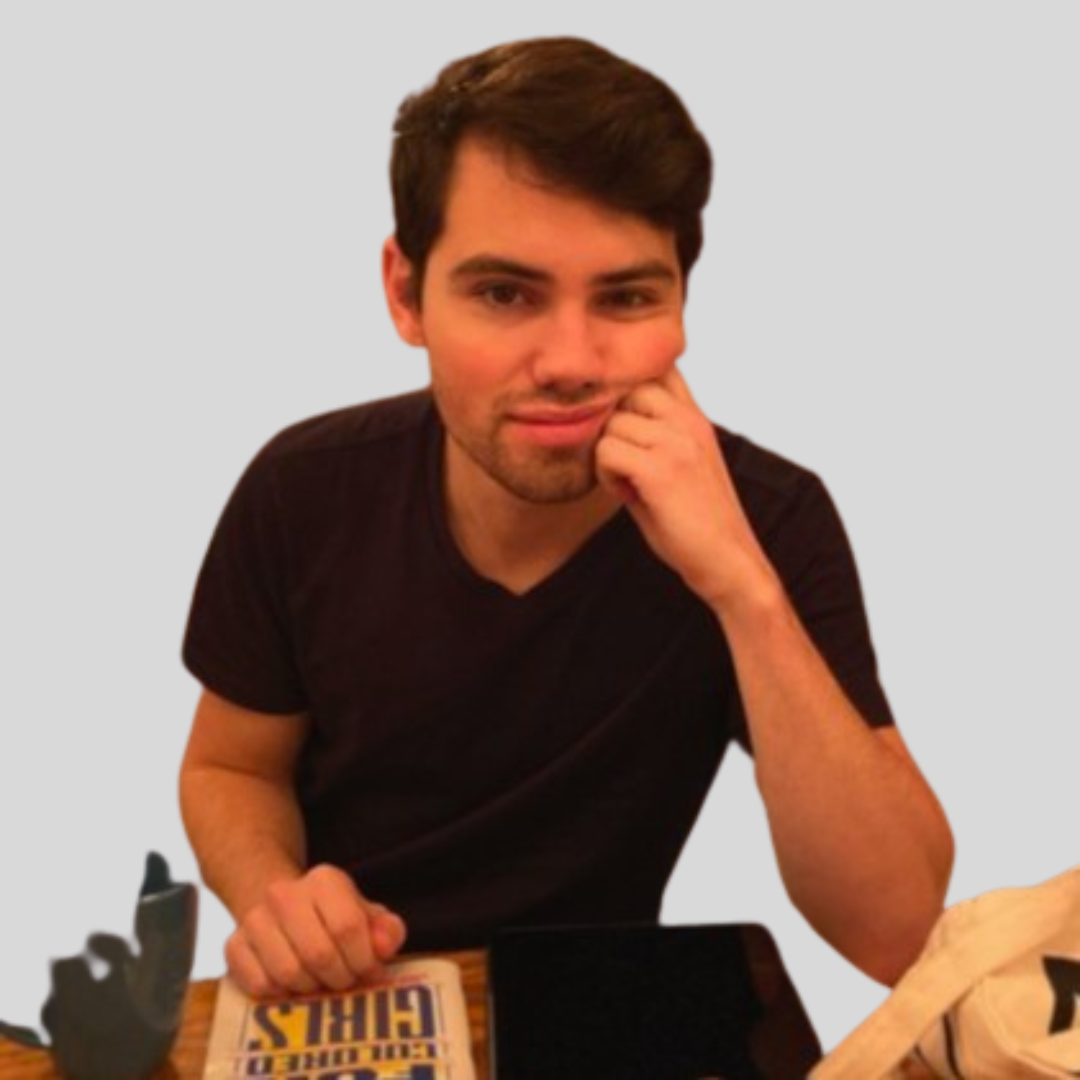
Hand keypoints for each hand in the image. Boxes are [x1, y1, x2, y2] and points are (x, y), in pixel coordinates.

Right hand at [225, 864, 407, 997]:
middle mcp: (284, 893)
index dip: (363, 960)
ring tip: (319, 980)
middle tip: (344, 981)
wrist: (281, 907)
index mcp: (324, 880)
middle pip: (318, 954)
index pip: (347, 927)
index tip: (369, 971)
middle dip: (339, 978)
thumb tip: (383, 948)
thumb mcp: (367, 916)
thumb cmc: (333, 917)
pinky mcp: (233, 945)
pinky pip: (260, 985)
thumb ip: (386, 930)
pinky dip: (282, 993)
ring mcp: (254, 918)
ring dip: (311, 988)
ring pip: (289, 973)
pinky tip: (292, 982)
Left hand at [595, 367, 778, 612]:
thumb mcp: (679, 465)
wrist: (728, 562)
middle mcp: (689, 421)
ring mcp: (677, 442)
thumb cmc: (697, 522)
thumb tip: (601, 421)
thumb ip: (650, 437)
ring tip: (625, 483)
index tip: (623, 424)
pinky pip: (607, 451)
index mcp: (694, 418)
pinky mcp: (661, 470)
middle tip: (621, 460)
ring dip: (606, 454)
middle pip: (626, 389)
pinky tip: (624, 494)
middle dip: (612, 423)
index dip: (630, 386)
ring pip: (611, 422)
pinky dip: (605, 475)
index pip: (658, 366)